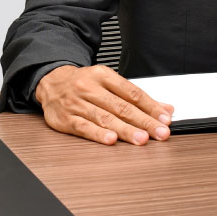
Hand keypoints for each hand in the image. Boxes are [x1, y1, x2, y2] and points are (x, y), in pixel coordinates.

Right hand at [34, 64, 173, 145]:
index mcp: (103, 75)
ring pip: (104, 118)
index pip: (132, 92)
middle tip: (160, 132)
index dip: (150, 106)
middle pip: (121, 106)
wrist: (50, 82)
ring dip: (125, 130)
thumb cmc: (84, 83)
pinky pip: (83, 127)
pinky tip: (111, 140)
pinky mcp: (65, 119)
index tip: (165, 118)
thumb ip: (136, 97)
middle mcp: (90, 88)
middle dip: (143, 121)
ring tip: (142, 139)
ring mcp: (77, 103)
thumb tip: (166, 109)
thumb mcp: (109, 82)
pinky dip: (98, 134)